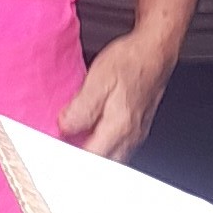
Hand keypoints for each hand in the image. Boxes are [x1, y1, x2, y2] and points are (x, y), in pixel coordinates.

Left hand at [59, 31, 175, 160]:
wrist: (155, 50)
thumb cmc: (131, 61)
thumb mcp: (98, 80)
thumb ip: (81, 109)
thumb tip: (66, 127)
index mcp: (119, 128)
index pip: (90, 158)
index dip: (70, 157)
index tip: (57, 149)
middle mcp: (130, 136)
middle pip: (102, 162)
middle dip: (81, 156)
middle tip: (64, 143)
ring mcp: (136, 133)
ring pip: (110, 156)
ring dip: (92, 151)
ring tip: (75, 137)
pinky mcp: (137, 126)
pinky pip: (117, 145)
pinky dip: (102, 142)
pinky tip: (92, 129)